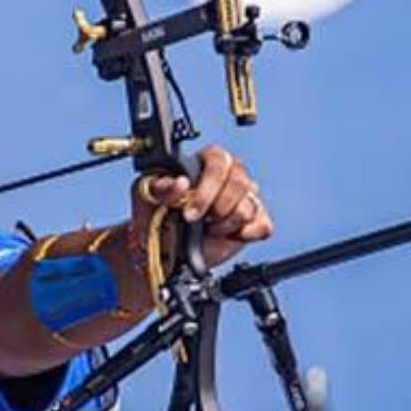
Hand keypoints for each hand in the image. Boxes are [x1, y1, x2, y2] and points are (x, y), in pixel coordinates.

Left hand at [134, 145, 272, 268]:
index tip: (190, 213)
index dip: (207, 189)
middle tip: (199, 223)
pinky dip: (246, 234)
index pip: (218, 162)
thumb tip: (179, 182)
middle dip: (217, 209)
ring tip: (208, 229)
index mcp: (206, 162)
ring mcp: (245, 198)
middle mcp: (230, 176)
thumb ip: (160, 186)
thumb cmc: (155, 215)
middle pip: (240, 183)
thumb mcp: (147, 196)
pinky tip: (227, 235)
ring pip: (248, 208)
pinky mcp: (255, 220)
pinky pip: (263, 225)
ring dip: (224, 225)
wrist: (163, 248)